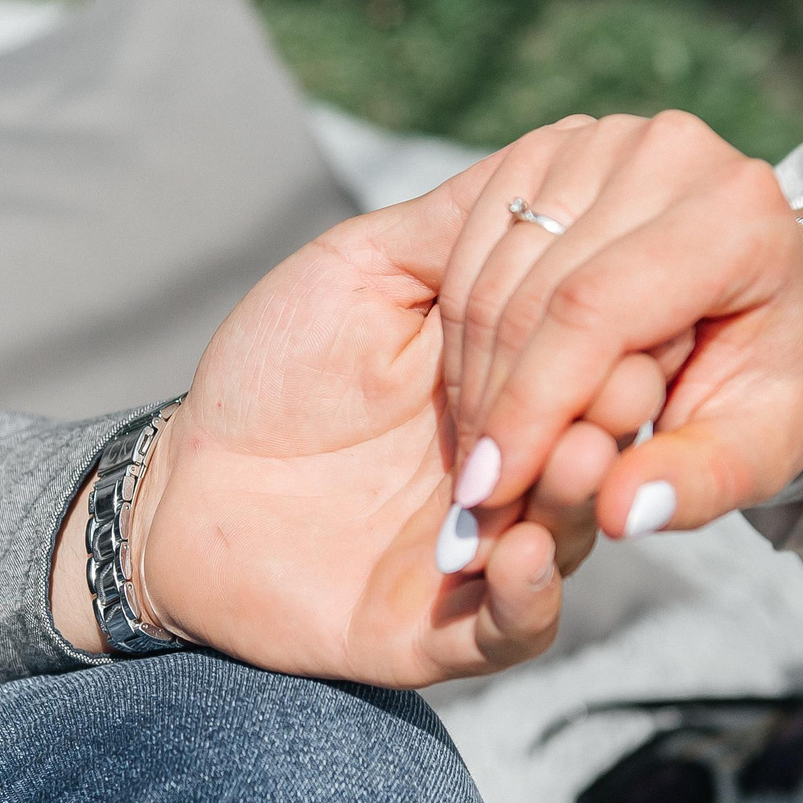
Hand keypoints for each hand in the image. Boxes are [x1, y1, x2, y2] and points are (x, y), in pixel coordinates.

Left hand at [50, 171, 660, 686]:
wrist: (179, 488)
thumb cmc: (271, 369)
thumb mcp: (364, 271)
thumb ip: (458, 231)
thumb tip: (560, 171)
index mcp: (513, 380)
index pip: (603, 356)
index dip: (618, 332)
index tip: (623, 303)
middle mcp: (519, 469)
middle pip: (604, 446)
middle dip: (610, 417)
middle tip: (608, 391)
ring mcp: (489, 553)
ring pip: (571, 534)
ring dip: (574, 497)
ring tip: (567, 460)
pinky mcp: (445, 631)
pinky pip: (515, 627)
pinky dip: (530, 594)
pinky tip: (519, 553)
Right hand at [437, 111, 802, 538]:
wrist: (771, 305)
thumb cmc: (767, 384)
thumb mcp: (756, 452)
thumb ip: (695, 485)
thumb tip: (619, 514)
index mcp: (738, 212)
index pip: (595, 309)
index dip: (532, 405)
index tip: (491, 492)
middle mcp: (672, 150)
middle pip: (537, 289)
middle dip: (496, 401)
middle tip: (475, 492)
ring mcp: (605, 137)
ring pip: (494, 270)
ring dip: (472, 373)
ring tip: (483, 453)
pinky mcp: (554, 145)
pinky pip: (473, 243)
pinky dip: (463, 329)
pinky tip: (483, 393)